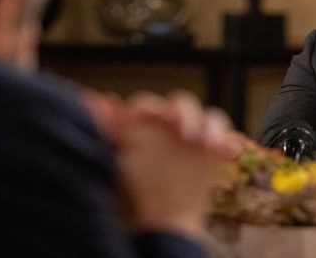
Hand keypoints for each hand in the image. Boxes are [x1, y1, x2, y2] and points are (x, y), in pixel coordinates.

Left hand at [87, 90, 239, 235]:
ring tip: (202, 141)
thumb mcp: (121, 155)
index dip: (146, 107)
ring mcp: (197, 132)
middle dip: (182, 111)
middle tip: (178, 124)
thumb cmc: (139, 184)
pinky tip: (224, 150)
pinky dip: (224, 138)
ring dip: (206, 124)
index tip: (141, 115)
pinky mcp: (215, 146)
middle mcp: (175, 122)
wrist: (165, 215)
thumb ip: (108, 126)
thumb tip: (90, 100)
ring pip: (207, 115)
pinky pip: (225, 133)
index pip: (148, 104)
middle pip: (182, 102)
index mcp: (149, 121)